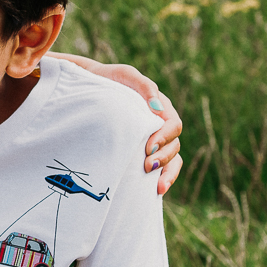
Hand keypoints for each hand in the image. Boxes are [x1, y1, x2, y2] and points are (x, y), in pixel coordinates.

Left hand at [48, 54, 183, 194]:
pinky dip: (163, 178)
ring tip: (157, 186)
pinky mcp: (145, 151)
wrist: (92, 87)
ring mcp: (154, 139)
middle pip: (174, 143)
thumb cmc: (110, 80)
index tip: (148, 147)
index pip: (172, 124)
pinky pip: (162, 167)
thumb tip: (158, 108)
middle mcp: (161, 124)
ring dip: (167, 172)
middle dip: (164, 157)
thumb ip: (144, 87)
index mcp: (161, 107)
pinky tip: (156, 190)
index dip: (164, 137)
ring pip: (172, 158)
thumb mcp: (126, 76)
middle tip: (147, 166)